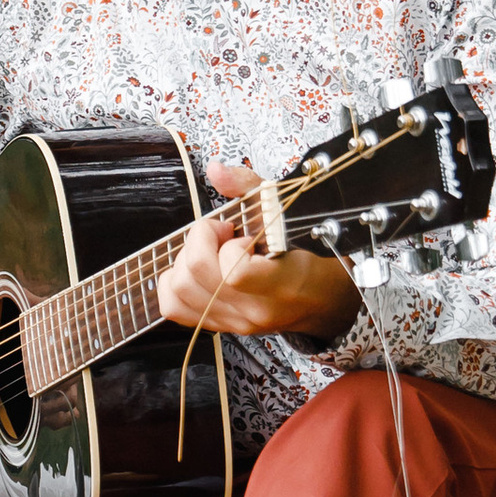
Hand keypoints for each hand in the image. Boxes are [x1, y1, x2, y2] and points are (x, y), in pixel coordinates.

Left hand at [157, 160, 362, 350]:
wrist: (322, 299)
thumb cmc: (309, 257)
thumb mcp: (288, 214)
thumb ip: (248, 188)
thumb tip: (216, 170)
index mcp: (280, 284)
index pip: (234, 273)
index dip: (227, 244)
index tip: (238, 233)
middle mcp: (254, 309)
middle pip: (194, 276)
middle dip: (199, 243)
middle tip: (220, 235)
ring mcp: (235, 322)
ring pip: (178, 291)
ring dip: (186, 261)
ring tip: (211, 251)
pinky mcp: (221, 326)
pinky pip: (173, 307)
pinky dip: (174, 283)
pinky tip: (197, 269)